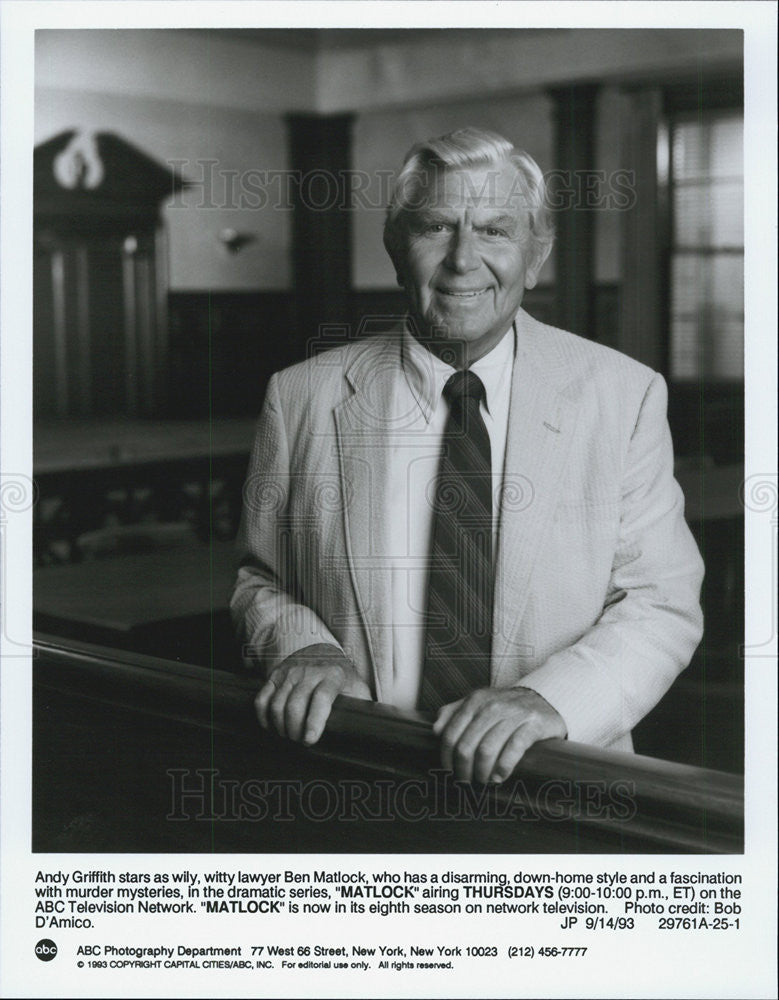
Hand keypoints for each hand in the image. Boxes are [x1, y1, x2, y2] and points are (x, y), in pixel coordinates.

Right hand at [255, 644, 370, 745]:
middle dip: (294, 730)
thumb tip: (375, 728)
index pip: (321, 698)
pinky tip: (272, 727)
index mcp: (333, 676)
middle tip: (299, 741)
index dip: (314, 721)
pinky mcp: (275, 676)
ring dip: (280, 727)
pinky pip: (262, 699)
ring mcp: (289, 672)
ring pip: (276, 704)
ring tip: (288, 736)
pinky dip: (264, 718)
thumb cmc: (342, 677)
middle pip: (294, 705)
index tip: (310, 739)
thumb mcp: (357, 687)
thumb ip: (364, 705)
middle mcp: (309, 671)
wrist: (322, 652)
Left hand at [432, 687, 566, 783]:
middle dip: (463, 770)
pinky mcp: (532, 725)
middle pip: (466, 746)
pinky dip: (503, 768)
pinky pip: (513, 750)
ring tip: (482, 781)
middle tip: (466, 781)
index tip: (449, 771)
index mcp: (474, 701)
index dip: (447, 758)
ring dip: (481, 772)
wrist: (544, 700)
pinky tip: (499, 777)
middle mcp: (491, 706)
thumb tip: (436, 730)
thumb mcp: (478, 703)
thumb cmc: (505, 707)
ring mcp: (513, 715)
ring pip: (487, 750)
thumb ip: (454, 712)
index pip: (451, 734)